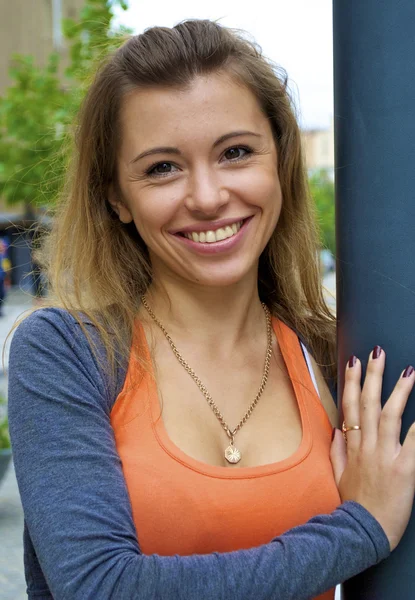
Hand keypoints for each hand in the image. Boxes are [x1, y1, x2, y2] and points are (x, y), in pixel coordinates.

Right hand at [330, 347, 414, 550]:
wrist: (363, 532)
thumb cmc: (353, 504)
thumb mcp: (338, 476)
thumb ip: (336, 451)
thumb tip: (337, 429)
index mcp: (352, 447)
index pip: (350, 407)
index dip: (352, 382)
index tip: (354, 361)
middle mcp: (367, 446)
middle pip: (368, 404)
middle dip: (373, 375)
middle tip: (377, 352)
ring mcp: (385, 456)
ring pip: (390, 415)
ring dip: (398, 390)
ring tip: (408, 370)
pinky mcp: (404, 468)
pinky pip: (412, 441)